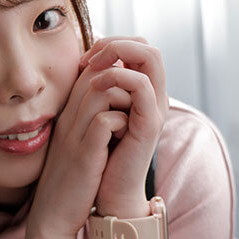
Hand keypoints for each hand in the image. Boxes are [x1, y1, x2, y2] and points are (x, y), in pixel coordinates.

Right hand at [26, 55, 133, 238]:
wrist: (52, 215)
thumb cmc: (70, 178)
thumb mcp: (78, 142)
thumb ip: (90, 119)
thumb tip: (114, 100)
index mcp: (68, 112)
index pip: (90, 69)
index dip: (114, 73)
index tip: (128, 96)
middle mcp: (68, 117)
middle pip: (95, 72)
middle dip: (123, 82)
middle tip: (134, 106)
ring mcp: (75, 134)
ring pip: (102, 90)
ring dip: (125, 101)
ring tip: (130, 121)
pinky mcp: (84, 154)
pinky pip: (106, 121)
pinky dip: (122, 123)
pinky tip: (124, 137)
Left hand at [79, 37, 168, 216]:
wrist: (108, 195)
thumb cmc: (98, 158)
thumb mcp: (94, 115)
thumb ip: (96, 90)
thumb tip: (83, 64)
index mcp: (143, 94)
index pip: (137, 48)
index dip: (110, 44)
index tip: (83, 61)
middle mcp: (154, 98)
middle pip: (147, 47)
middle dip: (115, 43)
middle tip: (89, 58)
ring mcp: (155, 109)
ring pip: (150, 57)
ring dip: (117, 54)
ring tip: (91, 69)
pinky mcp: (150, 124)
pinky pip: (141, 85)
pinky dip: (117, 77)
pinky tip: (95, 87)